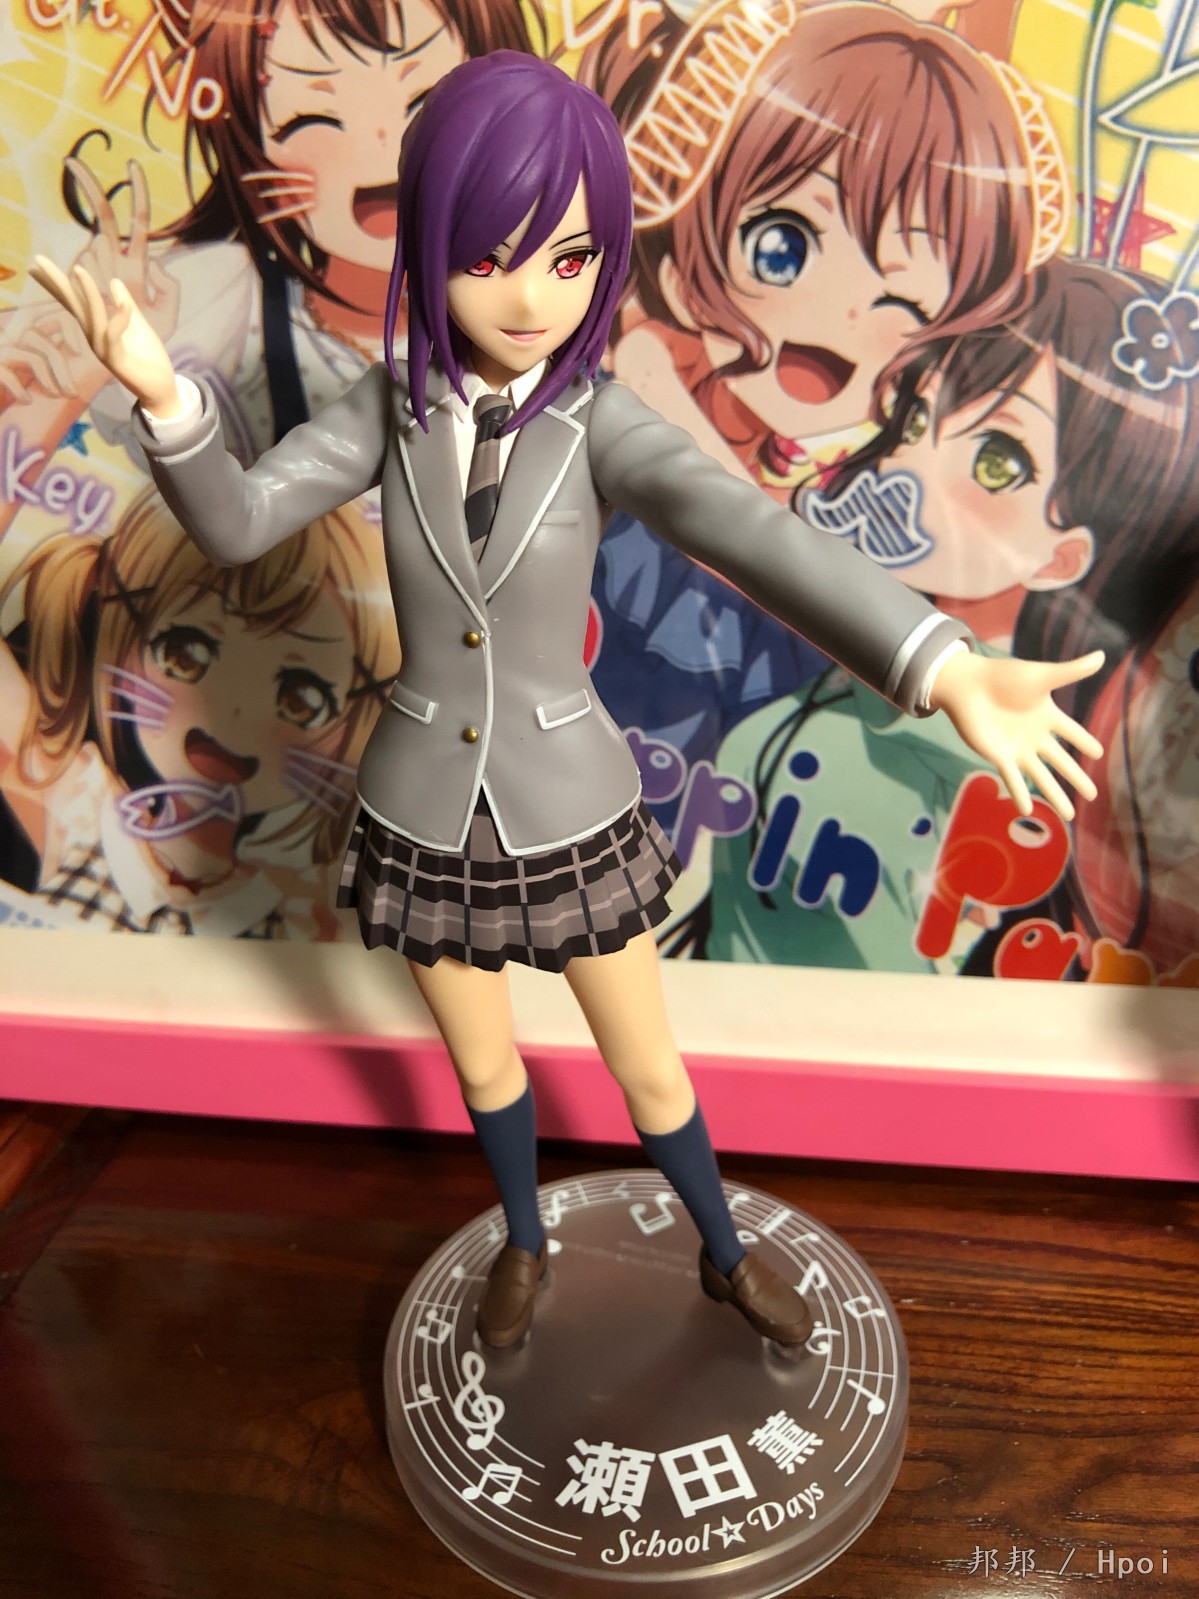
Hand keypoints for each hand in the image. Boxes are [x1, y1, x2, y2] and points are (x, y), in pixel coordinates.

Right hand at [0, 298, 94, 402]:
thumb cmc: (16, 370)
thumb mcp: (39, 357)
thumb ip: (61, 351)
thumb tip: (103, 362)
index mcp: (30, 325)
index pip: (56, 314)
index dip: (71, 329)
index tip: (78, 353)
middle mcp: (15, 332)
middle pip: (47, 344)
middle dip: (63, 372)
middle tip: (73, 394)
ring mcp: (3, 348)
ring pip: (34, 360)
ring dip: (48, 382)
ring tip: (55, 397)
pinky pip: (8, 374)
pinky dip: (19, 390)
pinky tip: (27, 401)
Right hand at [62, 156, 180, 347]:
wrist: (154, 382)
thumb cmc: (153, 344)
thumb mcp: (168, 310)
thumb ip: (167, 287)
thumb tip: (153, 266)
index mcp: (128, 273)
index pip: (129, 227)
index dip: (135, 197)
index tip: (133, 166)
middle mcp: (108, 284)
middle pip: (100, 230)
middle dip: (90, 193)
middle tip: (71, 162)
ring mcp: (101, 311)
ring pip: (91, 285)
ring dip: (92, 287)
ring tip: (95, 284)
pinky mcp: (109, 345)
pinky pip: (113, 322)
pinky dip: (121, 315)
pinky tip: (128, 311)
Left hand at [929, 648, 1105, 820]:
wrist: (969, 685)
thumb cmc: (1005, 678)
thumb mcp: (1043, 675)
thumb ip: (1072, 671)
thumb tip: (1102, 656)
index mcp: (1047, 715)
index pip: (1072, 733)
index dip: (1085, 742)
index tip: (1099, 754)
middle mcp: (1035, 736)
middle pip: (1061, 761)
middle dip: (1076, 778)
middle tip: (1093, 795)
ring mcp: (1017, 748)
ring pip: (1041, 776)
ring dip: (1055, 795)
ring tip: (1068, 816)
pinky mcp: (998, 756)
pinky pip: (1013, 779)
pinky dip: (1020, 794)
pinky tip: (1026, 810)